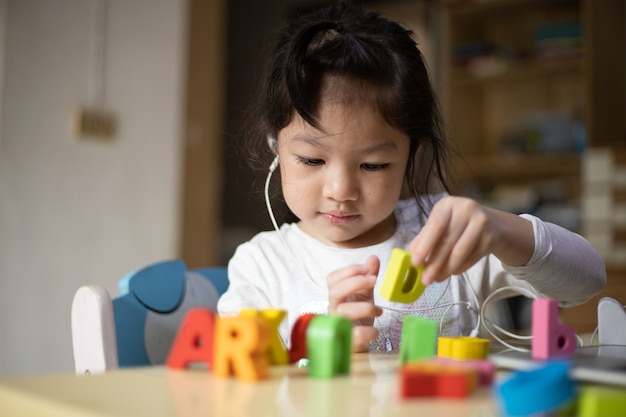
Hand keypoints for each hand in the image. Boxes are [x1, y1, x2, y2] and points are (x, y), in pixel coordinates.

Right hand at [327, 255, 382, 351]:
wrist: (358, 345)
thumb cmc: (359, 317)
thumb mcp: (365, 294)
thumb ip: (368, 276)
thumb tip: (373, 258)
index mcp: (337, 296)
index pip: (332, 278)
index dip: (348, 271)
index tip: (366, 268)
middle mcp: (334, 309)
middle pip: (335, 291)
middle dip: (355, 282)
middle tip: (374, 280)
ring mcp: (338, 325)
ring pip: (344, 311)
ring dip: (365, 307)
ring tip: (379, 310)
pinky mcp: (347, 341)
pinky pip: (355, 334)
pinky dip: (368, 331)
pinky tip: (375, 330)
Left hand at [408, 196, 533, 284]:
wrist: (491, 222)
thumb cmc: (457, 223)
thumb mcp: (440, 225)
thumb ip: (424, 239)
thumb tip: (409, 257)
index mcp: (447, 204)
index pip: (435, 226)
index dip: (424, 246)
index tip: (415, 263)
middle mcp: (466, 209)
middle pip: (447, 241)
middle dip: (434, 264)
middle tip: (425, 279)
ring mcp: (481, 223)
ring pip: (460, 252)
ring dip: (447, 269)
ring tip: (437, 278)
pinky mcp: (490, 238)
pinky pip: (472, 258)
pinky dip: (459, 268)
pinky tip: (452, 272)